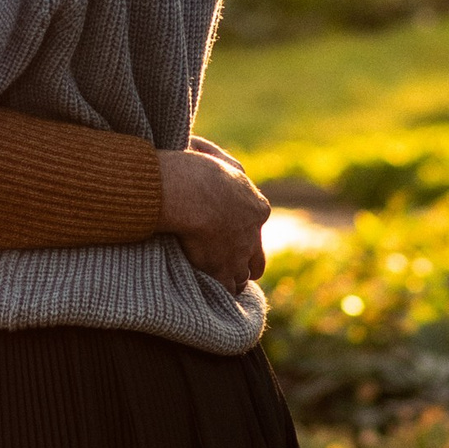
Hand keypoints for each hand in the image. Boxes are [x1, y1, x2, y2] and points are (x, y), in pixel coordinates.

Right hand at [158, 142, 269, 290]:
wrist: (191, 191)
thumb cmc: (196, 167)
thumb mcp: (214, 154)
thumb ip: (221, 161)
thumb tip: (216, 161)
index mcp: (257, 207)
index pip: (256, 225)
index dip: (244, 232)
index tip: (230, 232)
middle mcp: (253, 235)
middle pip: (257, 260)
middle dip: (247, 264)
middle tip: (231, 266)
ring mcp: (238, 255)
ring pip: (242, 277)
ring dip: (232, 280)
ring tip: (218, 284)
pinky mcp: (220, 270)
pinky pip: (226, 289)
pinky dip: (219, 292)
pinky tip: (208, 293)